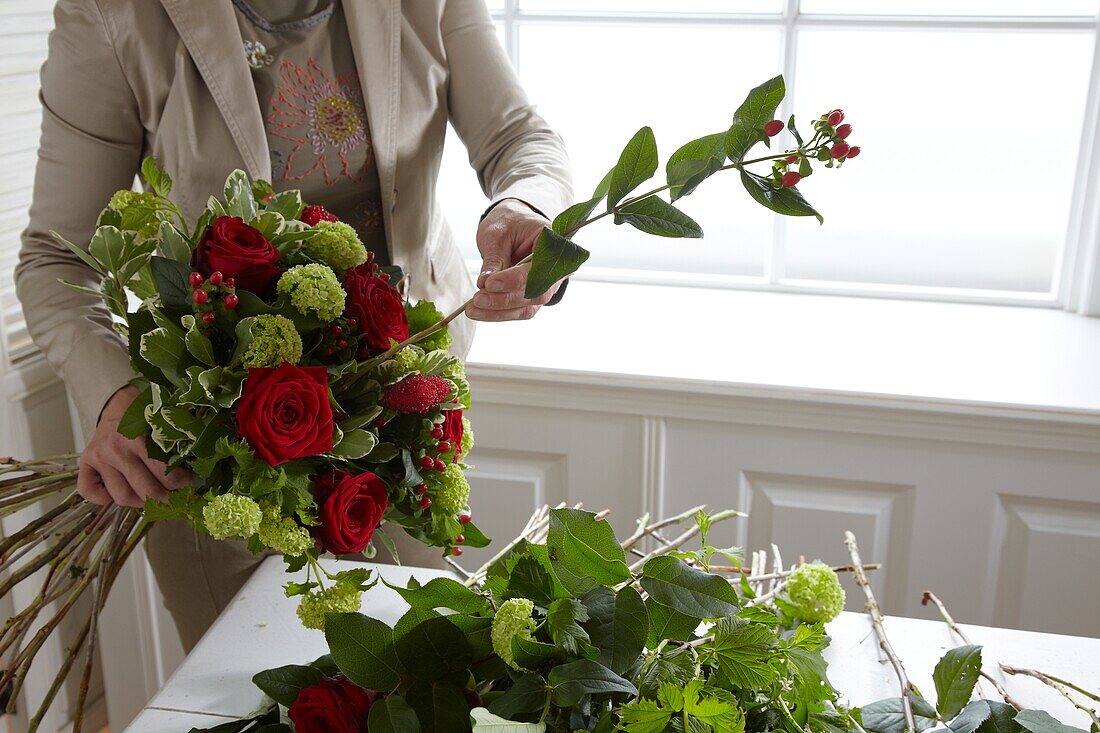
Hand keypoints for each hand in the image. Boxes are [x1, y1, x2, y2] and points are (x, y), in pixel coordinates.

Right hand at [77, 385, 190, 506]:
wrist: (117, 403)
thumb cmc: (144, 417)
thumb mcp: (161, 425)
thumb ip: (172, 447)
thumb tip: (194, 470)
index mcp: (138, 439)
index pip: (164, 475)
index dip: (180, 484)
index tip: (187, 483)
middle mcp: (116, 449)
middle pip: (145, 490)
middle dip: (164, 498)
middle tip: (173, 496)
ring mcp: (99, 458)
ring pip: (122, 496)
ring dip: (140, 502)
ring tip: (150, 497)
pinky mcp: (85, 463)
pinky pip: (90, 492)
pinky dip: (103, 499)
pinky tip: (117, 493)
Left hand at [466, 198, 561, 321]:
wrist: (513, 223)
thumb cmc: (508, 222)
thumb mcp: (496, 234)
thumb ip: (494, 259)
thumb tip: (484, 284)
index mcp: (552, 244)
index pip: (537, 269)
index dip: (514, 280)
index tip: (489, 284)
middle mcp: (556, 268)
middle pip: (534, 292)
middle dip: (503, 300)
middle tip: (477, 300)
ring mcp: (547, 285)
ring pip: (526, 306)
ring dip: (498, 311)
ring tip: (472, 309)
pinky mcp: (534, 295)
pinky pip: (519, 310)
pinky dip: (498, 313)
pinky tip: (479, 311)